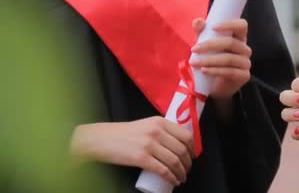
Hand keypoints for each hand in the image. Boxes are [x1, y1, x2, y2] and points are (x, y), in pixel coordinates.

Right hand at [70, 117, 194, 185]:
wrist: (101, 139)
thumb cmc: (122, 133)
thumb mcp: (146, 125)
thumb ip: (161, 130)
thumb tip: (177, 141)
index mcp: (160, 121)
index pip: (186, 135)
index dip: (192, 148)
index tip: (192, 156)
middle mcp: (157, 131)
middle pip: (182, 149)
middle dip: (188, 163)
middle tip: (187, 169)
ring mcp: (149, 144)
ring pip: (174, 161)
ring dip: (181, 172)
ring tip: (181, 177)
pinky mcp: (141, 157)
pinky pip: (163, 170)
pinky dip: (171, 177)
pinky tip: (173, 181)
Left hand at [189, 18, 251, 99]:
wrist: (216, 85)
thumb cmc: (212, 60)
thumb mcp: (205, 44)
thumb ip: (202, 32)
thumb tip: (198, 21)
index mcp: (239, 37)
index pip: (241, 25)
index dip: (229, 24)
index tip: (213, 27)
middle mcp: (245, 49)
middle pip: (231, 43)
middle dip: (210, 45)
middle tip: (194, 48)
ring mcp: (246, 63)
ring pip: (229, 59)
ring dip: (209, 60)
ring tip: (194, 62)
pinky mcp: (244, 76)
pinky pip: (229, 72)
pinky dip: (214, 71)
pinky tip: (203, 71)